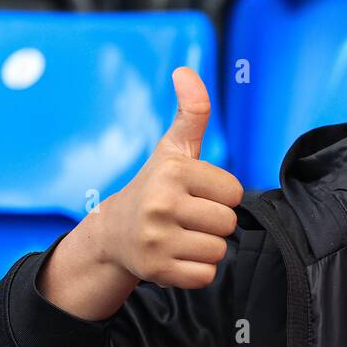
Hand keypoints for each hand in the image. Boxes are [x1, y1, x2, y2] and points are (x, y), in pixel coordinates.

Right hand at [94, 67, 244, 288]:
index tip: (195, 192)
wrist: (112, 232)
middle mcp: (162, 204)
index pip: (234, 191)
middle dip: (213, 221)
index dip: (219, 194)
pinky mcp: (156, 270)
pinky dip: (195, 270)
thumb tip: (185, 71)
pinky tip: (175, 255)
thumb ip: (191, 111)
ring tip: (180, 235)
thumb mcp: (173, 148)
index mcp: (173, 172)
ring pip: (218, 250)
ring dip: (204, 246)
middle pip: (228, 222)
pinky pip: (205, 275)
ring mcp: (157, 239)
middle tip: (187, 217)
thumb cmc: (154, 186)